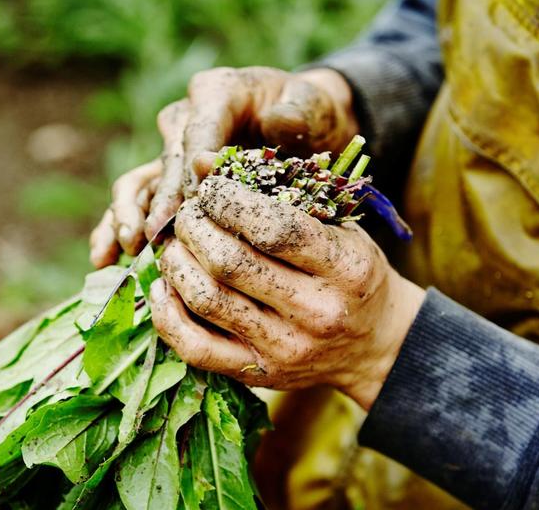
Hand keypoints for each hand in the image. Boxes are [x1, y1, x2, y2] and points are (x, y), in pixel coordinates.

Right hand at [89, 66, 358, 267]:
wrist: (307, 124)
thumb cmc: (310, 112)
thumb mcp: (312, 104)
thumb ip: (297, 113)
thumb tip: (275, 125)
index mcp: (216, 92)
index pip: (198, 133)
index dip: (192, 169)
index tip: (195, 202)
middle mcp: (187, 118)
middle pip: (166, 161)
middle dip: (160, 201)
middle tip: (156, 235)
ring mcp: (175, 150)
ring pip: (141, 182)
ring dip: (128, 215)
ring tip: (127, 248)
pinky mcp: (171, 178)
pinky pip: (140, 202)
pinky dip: (119, 226)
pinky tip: (107, 258)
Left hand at [149, 176, 424, 410]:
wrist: (375, 343)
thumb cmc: (350, 271)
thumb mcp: (338, 226)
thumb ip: (280, 195)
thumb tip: (202, 164)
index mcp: (345, 268)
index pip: (274, 229)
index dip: (230, 201)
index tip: (214, 188)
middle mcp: (317, 312)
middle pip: (231, 263)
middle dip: (196, 228)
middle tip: (189, 213)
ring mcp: (286, 348)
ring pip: (207, 300)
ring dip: (177, 263)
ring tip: (175, 244)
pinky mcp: (260, 374)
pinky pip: (196, 348)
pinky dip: (167, 314)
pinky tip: (164, 286)